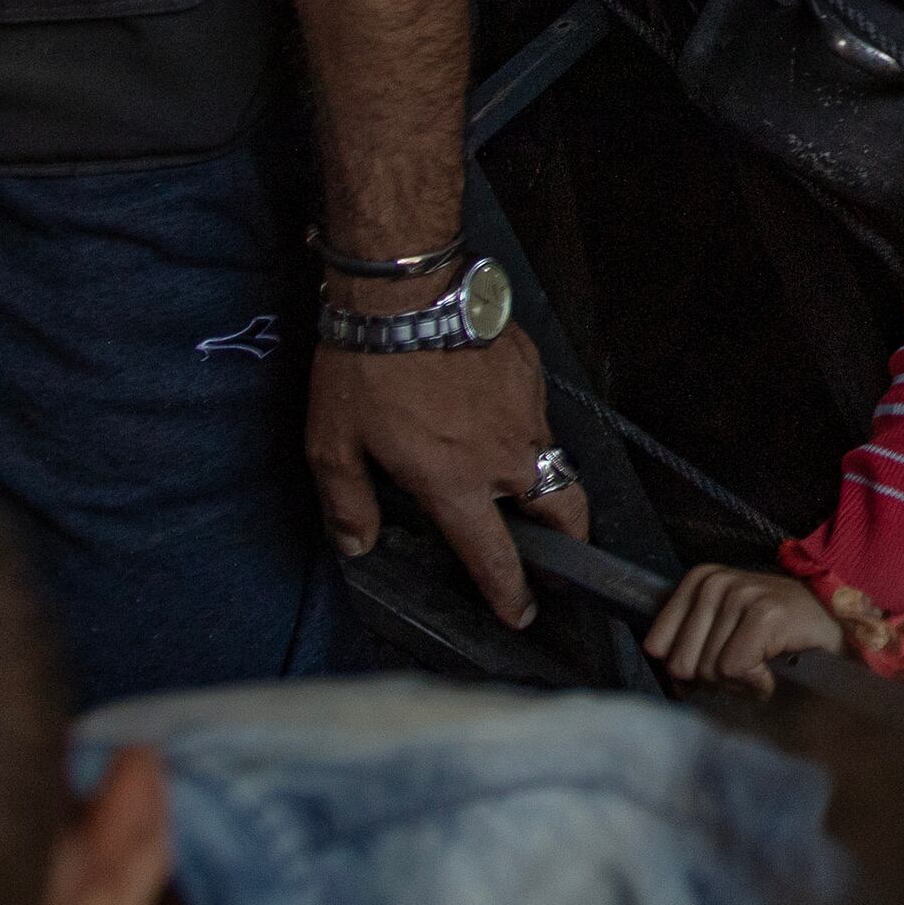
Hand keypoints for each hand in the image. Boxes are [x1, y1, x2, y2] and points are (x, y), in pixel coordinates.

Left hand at [307, 325, 583, 628]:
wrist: (406, 290)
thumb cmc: (364, 370)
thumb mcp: (333, 447)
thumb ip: (349, 505)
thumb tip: (357, 545)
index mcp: (457, 483)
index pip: (496, 556)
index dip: (511, 594)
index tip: (522, 614)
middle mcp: (505, 456)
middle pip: (565, 512)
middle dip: (570, 545)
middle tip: (559, 561)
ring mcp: (527, 411)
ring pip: (552, 460)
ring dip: (541, 482)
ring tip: (517, 485)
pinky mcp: (530, 373)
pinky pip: (536, 413)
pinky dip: (522, 427)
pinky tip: (492, 414)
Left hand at [646, 560, 849, 695]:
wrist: (840, 625)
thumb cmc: (782, 631)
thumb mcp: (727, 628)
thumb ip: (692, 647)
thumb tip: (672, 686)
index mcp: (701, 580)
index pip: (657, 644)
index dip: (688, 668)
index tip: (720, 664)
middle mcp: (716, 581)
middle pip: (681, 661)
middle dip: (713, 680)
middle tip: (746, 670)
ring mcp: (741, 594)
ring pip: (707, 668)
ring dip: (738, 683)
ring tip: (762, 669)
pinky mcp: (764, 614)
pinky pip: (734, 668)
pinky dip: (755, 684)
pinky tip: (771, 674)